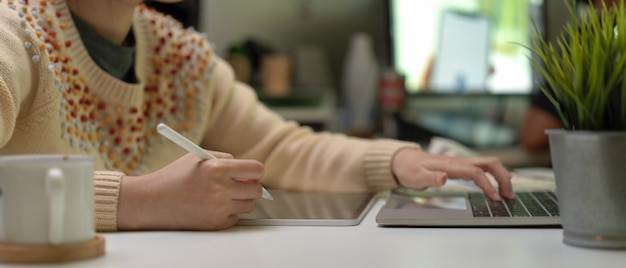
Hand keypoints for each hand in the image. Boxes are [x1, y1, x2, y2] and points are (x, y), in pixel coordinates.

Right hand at [117, 151, 263, 230]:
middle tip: (239, 185)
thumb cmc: (174, 176)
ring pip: (248, 205)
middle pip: (257, 190)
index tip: (251, 173)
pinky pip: (235, 218)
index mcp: (217, 168)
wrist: (151, 201)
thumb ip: (226, 159)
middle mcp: (220, 189)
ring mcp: (218, 209)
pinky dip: (228, 213)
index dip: (255, 171)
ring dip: (239, 200)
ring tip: (220, 195)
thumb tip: (249, 171)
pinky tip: (211, 207)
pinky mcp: (215, 224)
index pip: (256, 170)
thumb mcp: (198, 157)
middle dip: (250, 186)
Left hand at [391, 148, 513, 200]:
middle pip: (490, 163)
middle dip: (503, 178)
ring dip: (501, 176)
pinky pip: (482, 167)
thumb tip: (444, 178)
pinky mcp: (460, 166)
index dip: (488, 185)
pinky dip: (494, 175)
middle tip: (509, 195)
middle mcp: (459, 161)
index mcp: (451, 165)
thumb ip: (431, 178)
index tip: (495, 198)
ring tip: (507, 193)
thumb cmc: (409, 169)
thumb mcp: (416, 177)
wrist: (403, 160)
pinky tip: (498, 184)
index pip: (476, 173)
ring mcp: (461, 162)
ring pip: (489, 164)